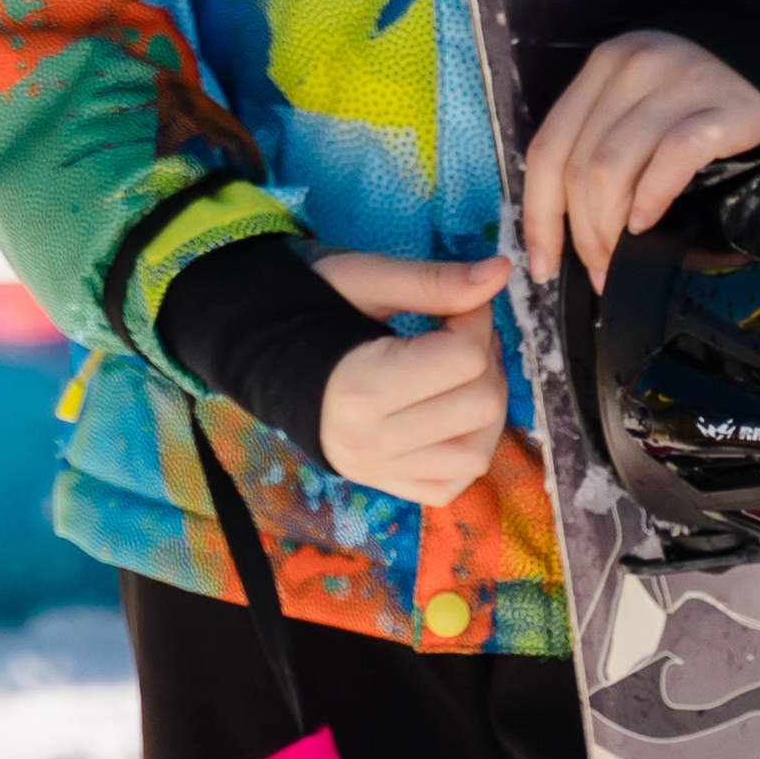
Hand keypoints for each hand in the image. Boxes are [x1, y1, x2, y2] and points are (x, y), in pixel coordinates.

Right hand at [306, 251, 518, 506]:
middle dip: (485, 360)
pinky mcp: (385, 486)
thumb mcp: (366, 280)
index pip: (463, 358)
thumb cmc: (309, 306)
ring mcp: (377, 471)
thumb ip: (434, 281)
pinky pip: (454, 484)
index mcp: (359, 388)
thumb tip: (500, 272)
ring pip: (477, 453)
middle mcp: (370, 442)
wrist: (259, 351)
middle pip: (480, 406)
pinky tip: (451, 413)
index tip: (459, 303)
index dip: (475, 319)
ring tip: (461, 373)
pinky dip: (467, 449)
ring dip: (486, 407)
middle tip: (459, 332)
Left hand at [510, 29, 759, 290]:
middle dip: (581, 231)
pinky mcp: (721, 108)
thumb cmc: (699, 91)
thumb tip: (573, 222)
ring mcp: (675, 85)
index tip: (539, 262)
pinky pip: (671, 159)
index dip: (537, 213)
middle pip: (580, 166)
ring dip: (609, 227)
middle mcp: (630, 70)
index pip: (547, 148)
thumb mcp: (640, 99)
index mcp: (602, 68)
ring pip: (613, 167)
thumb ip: (604, 141)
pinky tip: (646, 225)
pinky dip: (651, 198)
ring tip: (619, 258)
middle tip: (598, 270)